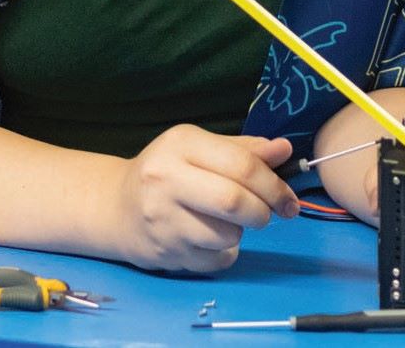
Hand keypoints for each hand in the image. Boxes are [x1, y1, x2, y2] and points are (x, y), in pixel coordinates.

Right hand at [109, 125, 299, 271]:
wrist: (116, 207)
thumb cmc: (168, 172)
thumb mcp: (201, 149)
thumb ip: (244, 150)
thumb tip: (284, 150)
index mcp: (181, 144)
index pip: (242, 165)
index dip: (274, 184)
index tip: (288, 199)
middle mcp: (166, 179)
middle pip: (234, 202)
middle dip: (263, 211)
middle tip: (267, 214)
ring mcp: (162, 219)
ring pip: (228, 235)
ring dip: (239, 232)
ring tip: (224, 222)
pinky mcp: (164, 253)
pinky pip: (216, 260)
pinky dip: (224, 253)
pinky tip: (208, 239)